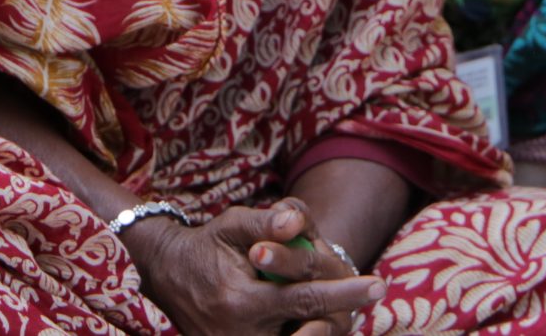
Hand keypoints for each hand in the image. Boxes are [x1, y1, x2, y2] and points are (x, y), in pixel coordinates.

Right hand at [126, 202, 384, 335]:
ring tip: (340, 307)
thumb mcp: (234, 224)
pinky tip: (313, 319)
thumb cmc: (208, 245)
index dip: (344, 293)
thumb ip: (268, 221)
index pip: (305, 300)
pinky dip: (300, 331)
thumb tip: (297, 222)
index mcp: (241, 302)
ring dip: (320, 326)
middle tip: (370, 294)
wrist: (168, 275)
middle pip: (309, 330)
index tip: (377, 285)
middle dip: (340, 314)